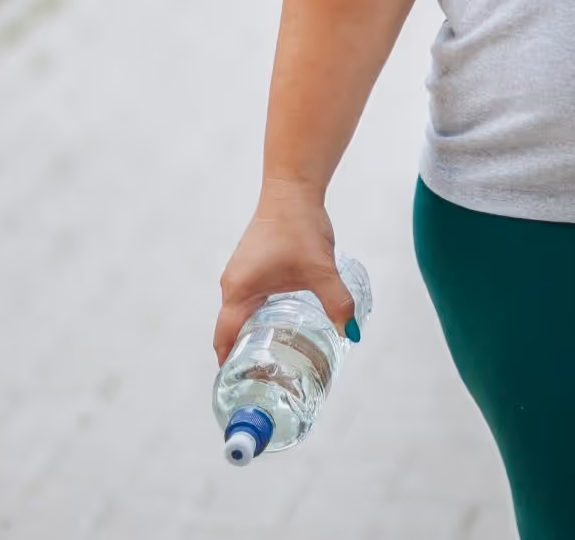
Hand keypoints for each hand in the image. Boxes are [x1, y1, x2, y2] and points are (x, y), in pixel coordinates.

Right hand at [213, 183, 353, 366]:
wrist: (293, 190)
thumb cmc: (298, 227)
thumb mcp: (320, 269)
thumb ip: (336, 302)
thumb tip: (350, 332)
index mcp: (239, 291)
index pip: (224, 337)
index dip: (229, 363)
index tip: (238, 385)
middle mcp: (233, 284)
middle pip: (231, 329)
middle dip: (244, 353)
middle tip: (264, 377)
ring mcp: (240, 273)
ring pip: (241, 313)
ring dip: (252, 333)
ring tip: (273, 357)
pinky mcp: (252, 264)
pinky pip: (250, 298)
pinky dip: (258, 315)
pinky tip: (280, 323)